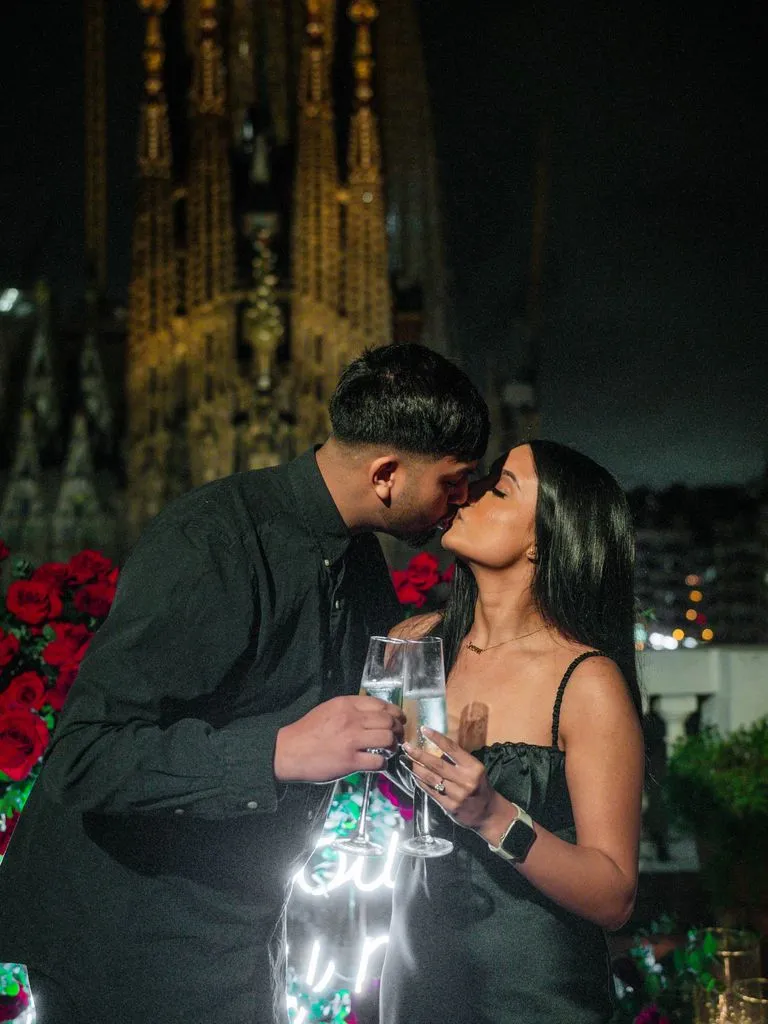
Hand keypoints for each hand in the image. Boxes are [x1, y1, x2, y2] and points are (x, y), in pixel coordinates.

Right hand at [274, 695, 405, 782]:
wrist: (289, 751)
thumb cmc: (308, 730)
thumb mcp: (328, 709)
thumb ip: (350, 709)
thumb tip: (373, 714)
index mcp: (346, 704)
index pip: (381, 704)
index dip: (395, 712)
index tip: (398, 719)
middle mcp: (352, 719)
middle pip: (388, 721)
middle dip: (398, 729)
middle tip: (398, 736)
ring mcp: (351, 740)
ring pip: (387, 739)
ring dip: (393, 746)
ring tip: (390, 750)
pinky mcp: (350, 761)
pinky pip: (378, 762)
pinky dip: (383, 764)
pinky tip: (380, 764)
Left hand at [402, 727, 499, 830]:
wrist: (488, 813)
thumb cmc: (480, 785)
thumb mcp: (474, 769)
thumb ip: (457, 760)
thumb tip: (435, 748)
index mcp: (473, 767)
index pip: (452, 748)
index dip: (437, 738)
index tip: (423, 729)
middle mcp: (465, 780)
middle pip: (437, 764)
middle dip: (419, 755)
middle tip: (406, 746)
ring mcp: (456, 794)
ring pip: (431, 778)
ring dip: (415, 768)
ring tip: (405, 760)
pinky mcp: (449, 806)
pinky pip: (431, 791)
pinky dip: (420, 782)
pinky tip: (413, 775)